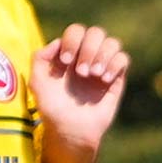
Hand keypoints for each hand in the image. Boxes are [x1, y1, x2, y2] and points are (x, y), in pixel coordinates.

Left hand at [33, 24, 129, 149]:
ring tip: (94, 76)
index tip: (66, 62)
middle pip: (96, 33)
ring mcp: (103, 66)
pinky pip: (123, 59)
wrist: (72, 130)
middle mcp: (87, 57)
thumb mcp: (37, 83)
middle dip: (88, 49)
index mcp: (69, 54)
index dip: (72, 41)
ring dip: (103, 56)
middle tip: (81, 73)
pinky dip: (114, 65)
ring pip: (112, 42)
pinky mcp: (117, 79)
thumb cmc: (52, 109)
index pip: (76, 31)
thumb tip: (58, 41)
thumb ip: (40, 58)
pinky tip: (104, 80)